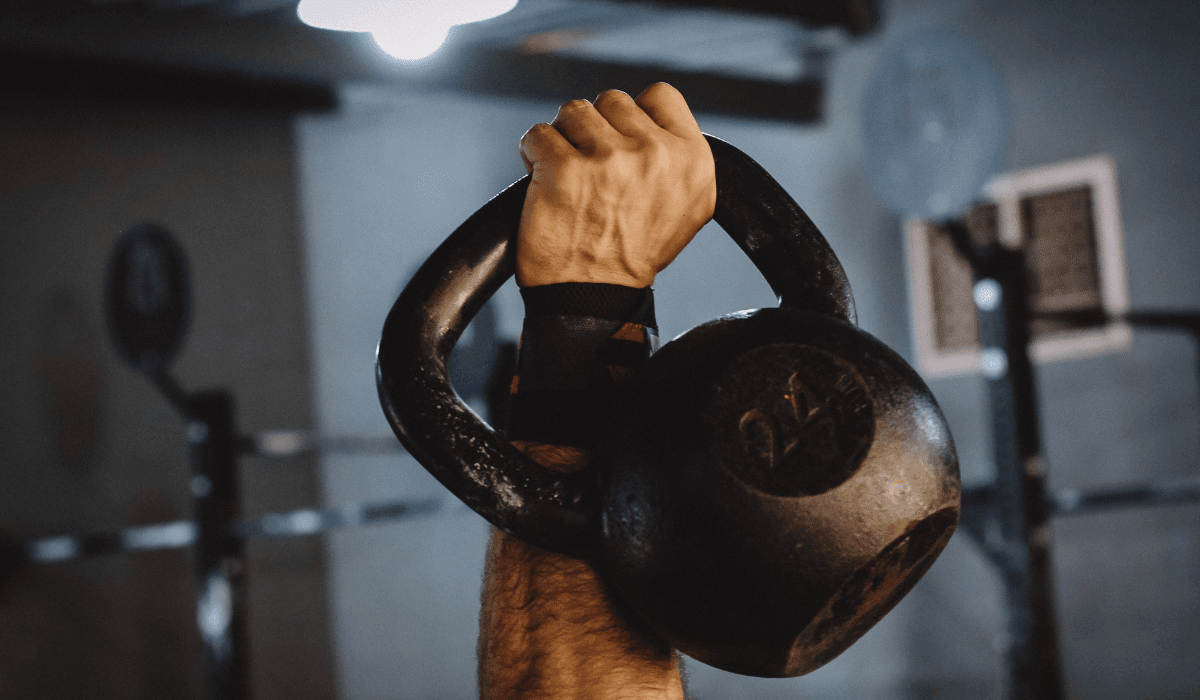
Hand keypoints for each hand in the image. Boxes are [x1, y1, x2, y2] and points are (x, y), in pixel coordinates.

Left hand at [516, 83, 715, 287]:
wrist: (593, 298)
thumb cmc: (633, 254)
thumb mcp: (686, 207)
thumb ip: (677, 158)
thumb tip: (656, 121)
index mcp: (692, 161)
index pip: (661, 96)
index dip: (634, 115)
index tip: (622, 141)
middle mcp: (656, 155)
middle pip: (612, 101)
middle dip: (596, 130)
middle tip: (592, 170)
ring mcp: (609, 159)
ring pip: (574, 112)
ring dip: (564, 140)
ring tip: (569, 176)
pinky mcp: (564, 169)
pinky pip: (539, 134)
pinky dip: (534, 155)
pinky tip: (545, 182)